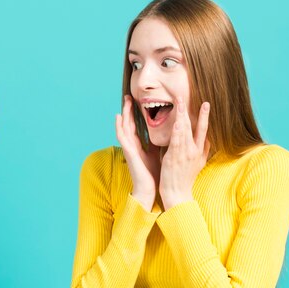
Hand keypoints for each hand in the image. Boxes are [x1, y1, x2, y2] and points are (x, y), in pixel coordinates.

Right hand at [116, 95, 160, 210]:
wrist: (150, 190)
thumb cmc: (154, 174)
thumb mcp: (159, 154)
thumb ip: (159, 143)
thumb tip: (169, 132)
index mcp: (140, 146)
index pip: (136, 127)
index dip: (136, 115)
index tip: (139, 103)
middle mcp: (133, 146)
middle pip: (129, 124)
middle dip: (129, 111)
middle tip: (129, 97)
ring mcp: (129, 149)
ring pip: (124, 127)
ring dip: (124, 114)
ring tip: (125, 102)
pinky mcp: (128, 153)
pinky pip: (122, 137)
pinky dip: (119, 126)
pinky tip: (119, 117)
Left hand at [159, 97, 210, 208]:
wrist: (178, 194)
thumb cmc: (184, 179)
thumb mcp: (198, 163)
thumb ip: (202, 150)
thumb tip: (207, 138)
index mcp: (199, 152)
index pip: (203, 130)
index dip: (205, 116)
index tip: (206, 103)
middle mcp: (194, 151)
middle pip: (194, 126)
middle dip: (190, 110)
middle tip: (187, 96)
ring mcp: (185, 154)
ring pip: (184, 131)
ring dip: (182, 115)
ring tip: (180, 102)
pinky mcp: (175, 158)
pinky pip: (177, 141)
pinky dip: (178, 130)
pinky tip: (178, 121)